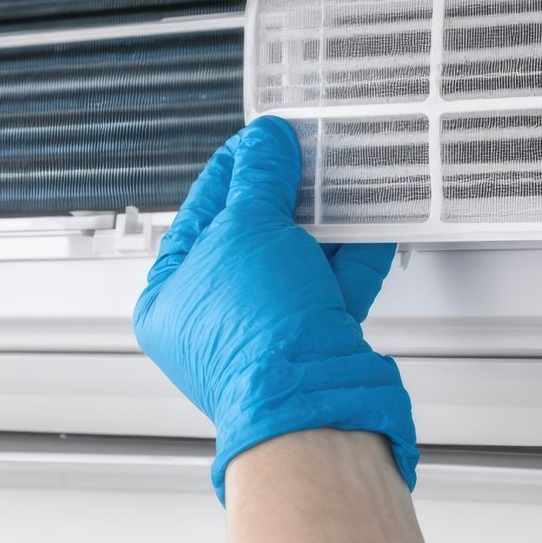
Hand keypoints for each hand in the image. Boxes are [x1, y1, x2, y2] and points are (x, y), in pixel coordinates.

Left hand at [133, 116, 415, 500]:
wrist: (313, 402)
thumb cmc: (256, 336)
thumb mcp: (247, 229)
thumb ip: (259, 177)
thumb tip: (266, 143)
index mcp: (171, 296)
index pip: (200, 212)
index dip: (235, 168)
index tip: (263, 140)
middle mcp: (217, 317)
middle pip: (252, 234)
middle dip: (284, 193)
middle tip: (305, 156)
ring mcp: (269, 330)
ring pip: (298, 258)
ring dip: (322, 219)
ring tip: (341, 182)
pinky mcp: (315, 339)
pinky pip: (334, 283)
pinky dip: (353, 252)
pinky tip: (370, 220)